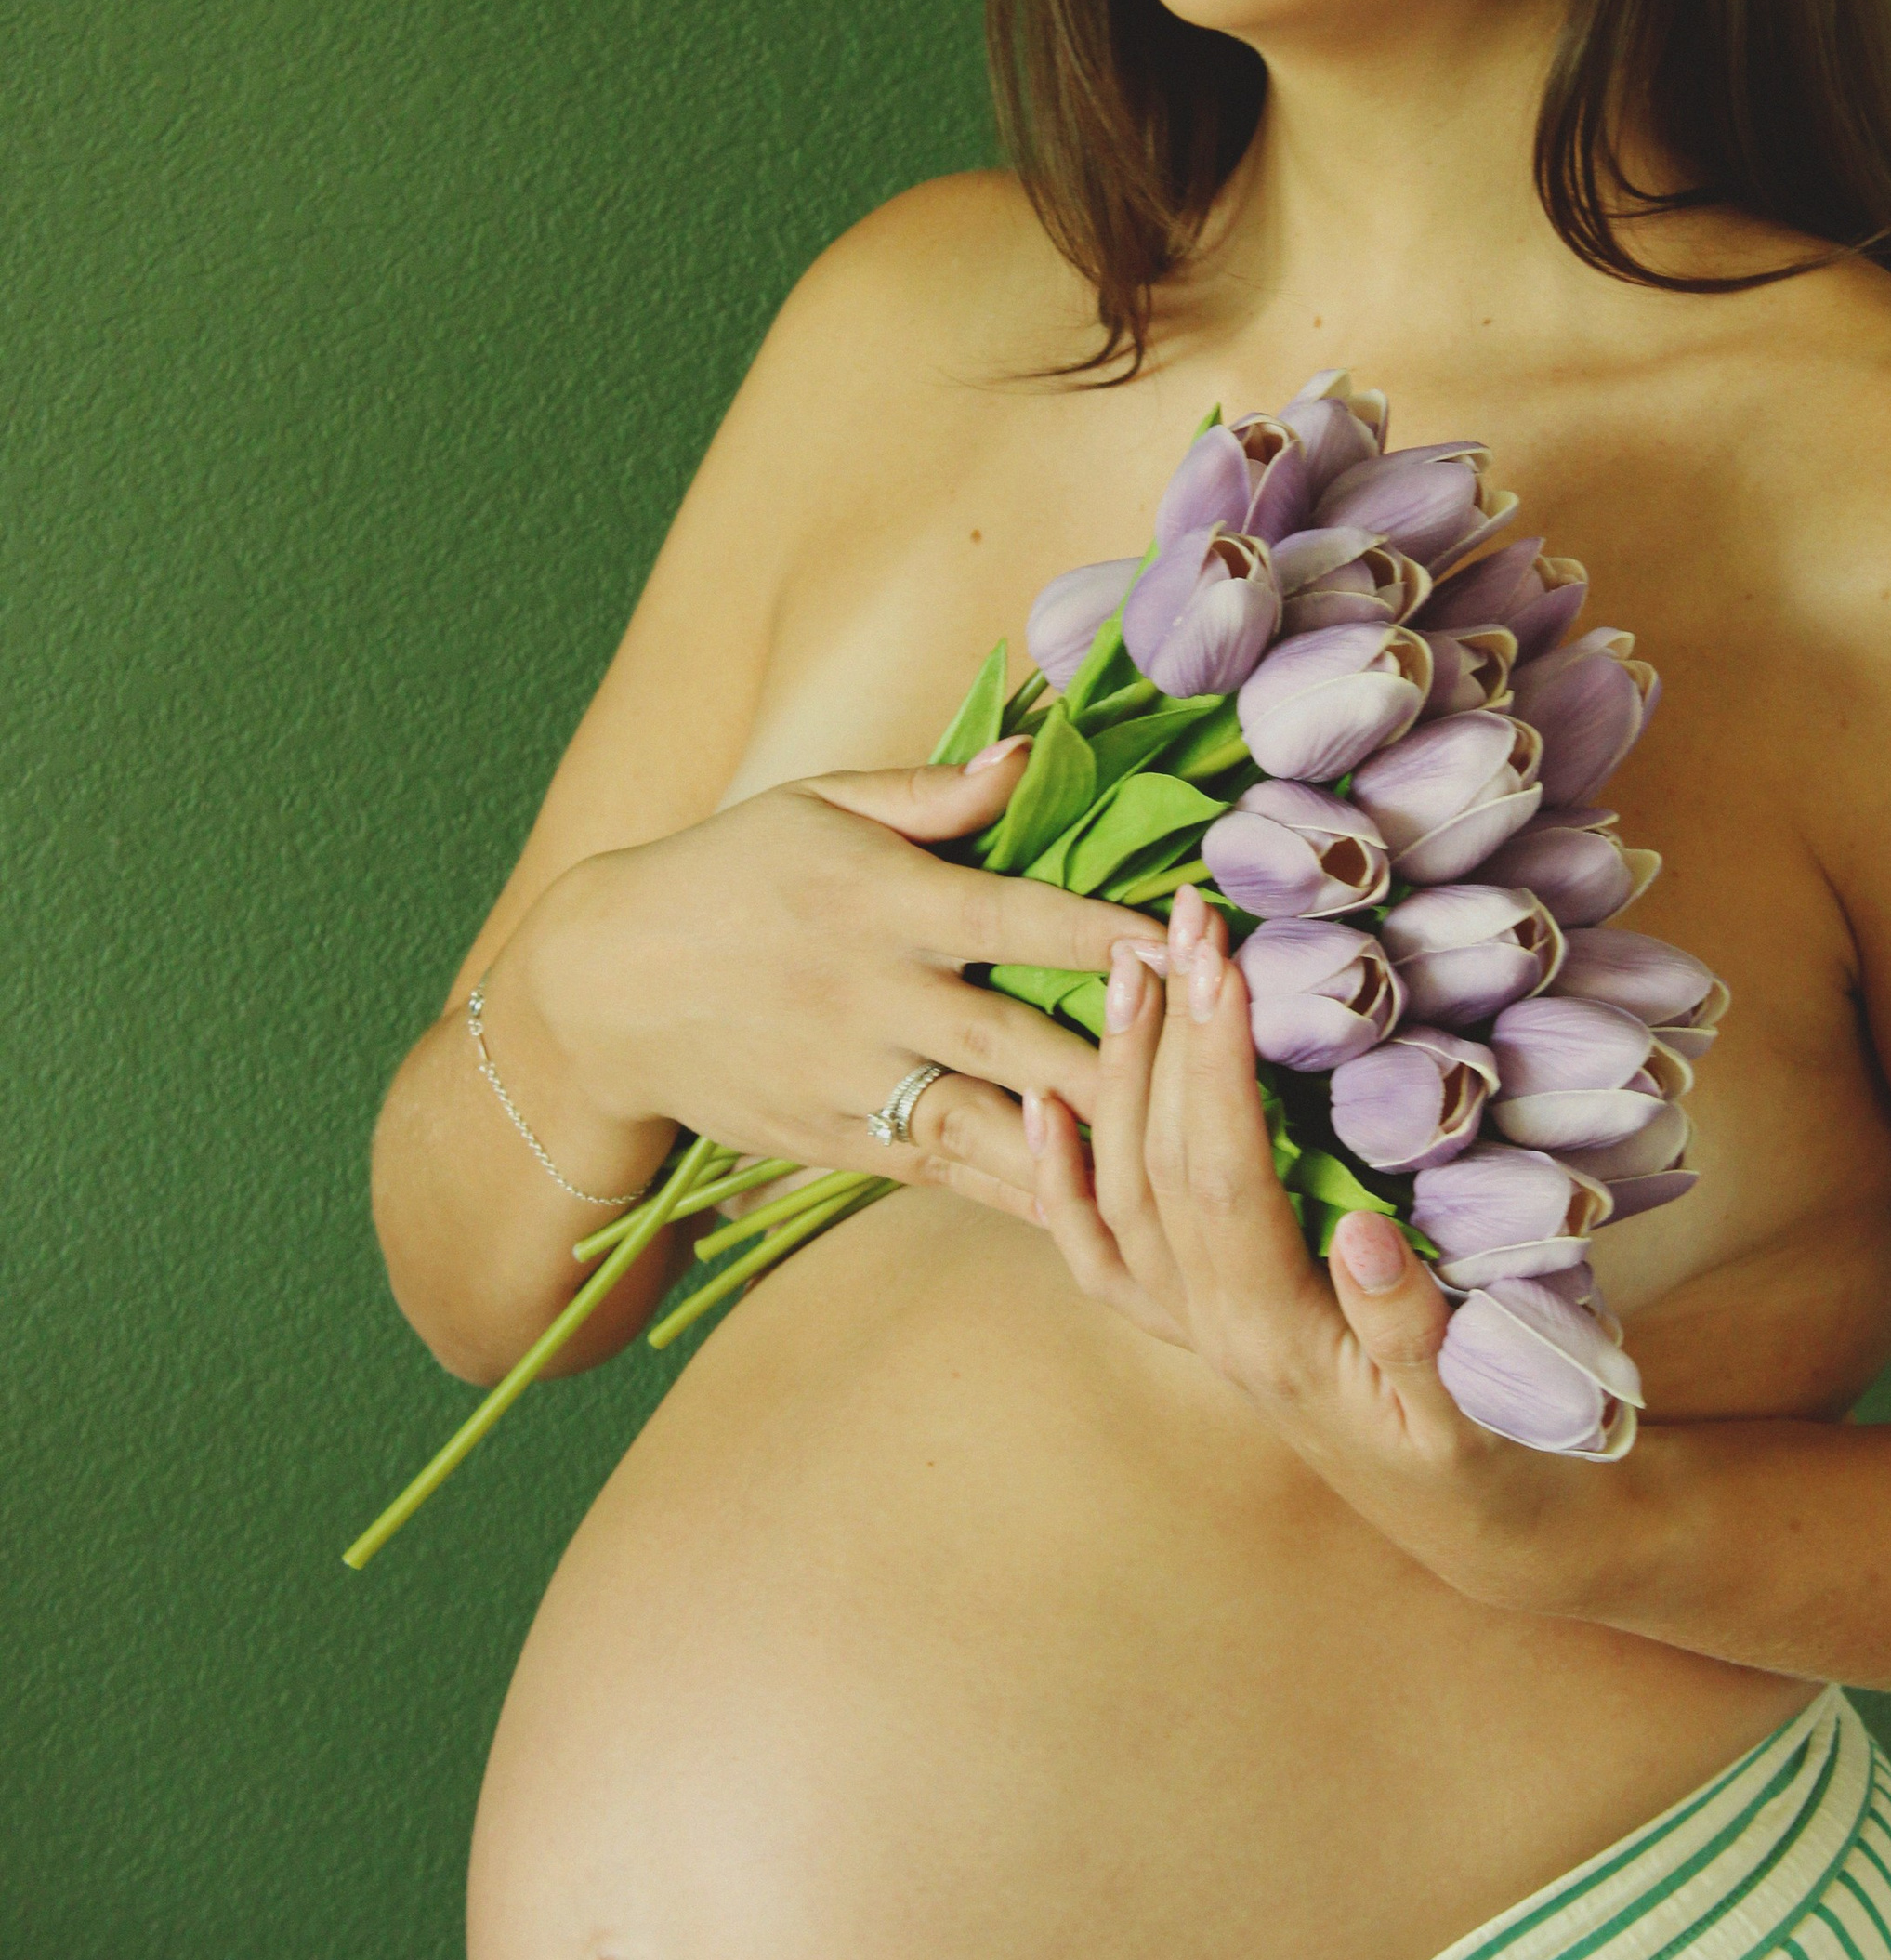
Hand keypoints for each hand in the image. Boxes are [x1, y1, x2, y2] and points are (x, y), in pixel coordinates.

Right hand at [506, 739, 1170, 1223]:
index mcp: (880, 901)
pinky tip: (1094, 1203)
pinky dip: (1017, 1187)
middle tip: (1218, 1067)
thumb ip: (933, 793)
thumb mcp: (817, 804)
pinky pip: (942, 1170)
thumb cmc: (728, 872)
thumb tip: (1034, 755)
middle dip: (1124, 1056)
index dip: (1107, 933)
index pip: (1016, 918)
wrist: (602, 987)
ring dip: (1084, 1145)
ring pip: (988, 1126)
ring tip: (1176, 1163)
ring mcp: (853, 1080)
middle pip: (1020, 1039)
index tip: (1190, 937)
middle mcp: (873, 997)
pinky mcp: (835, 1141)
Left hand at [1024, 880, 1583, 1602]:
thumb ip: (1415, 1329)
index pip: (1226, 1178)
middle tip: (1184, 918)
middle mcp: (1214, 1331)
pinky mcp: (1195, 1326)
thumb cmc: (1492, 1460)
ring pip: (1120, 1192)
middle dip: (1168, 1034)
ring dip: (1119, 1074)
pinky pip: (1101, 1253)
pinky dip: (1061, 1177)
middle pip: (1160, 1166)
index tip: (1224, 960)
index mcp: (1279, 1339)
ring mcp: (1194, 1328)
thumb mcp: (1474, 1413)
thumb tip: (1365, 1231)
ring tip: (1127, 963)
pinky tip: (1047, 1102)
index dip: (1217, 1066)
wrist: (1476, 1530)